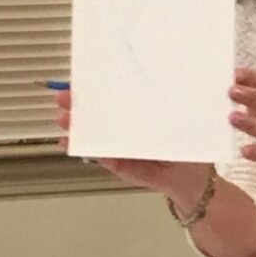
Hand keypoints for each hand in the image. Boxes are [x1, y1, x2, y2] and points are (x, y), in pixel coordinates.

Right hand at [53, 88, 200, 197]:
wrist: (191, 176)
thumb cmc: (184, 143)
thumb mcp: (170, 118)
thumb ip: (153, 106)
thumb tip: (140, 84)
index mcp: (136, 114)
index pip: (112, 98)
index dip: (94, 90)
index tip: (80, 80)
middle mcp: (125, 129)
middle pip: (97, 114)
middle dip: (78, 105)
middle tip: (64, 99)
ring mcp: (119, 147)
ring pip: (93, 135)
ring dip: (76, 128)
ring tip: (65, 121)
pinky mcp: (118, 165)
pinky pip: (99, 156)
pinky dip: (85, 149)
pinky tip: (71, 143)